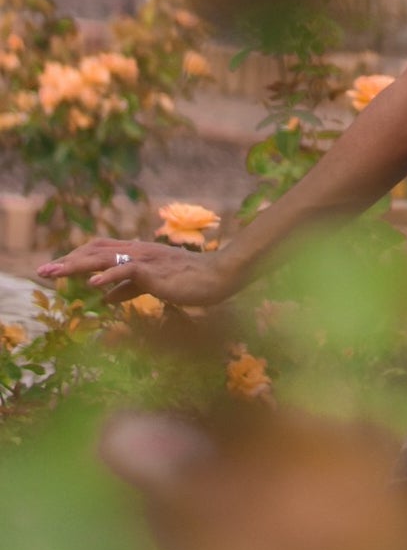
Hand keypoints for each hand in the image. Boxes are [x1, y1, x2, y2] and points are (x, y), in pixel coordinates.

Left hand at [37, 238, 238, 306]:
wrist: (220, 276)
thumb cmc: (192, 282)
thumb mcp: (153, 285)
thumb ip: (127, 289)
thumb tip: (103, 298)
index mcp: (137, 253)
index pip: (99, 250)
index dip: (76, 258)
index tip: (55, 269)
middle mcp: (138, 251)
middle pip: (95, 251)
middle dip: (67, 261)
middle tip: (42, 271)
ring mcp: (146, 259)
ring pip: (104, 258)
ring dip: (76, 265)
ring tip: (54, 273)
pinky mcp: (156, 271)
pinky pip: (128, 272)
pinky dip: (108, 278)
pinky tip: (92, 287)